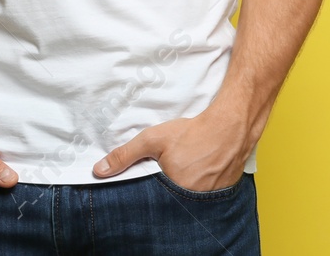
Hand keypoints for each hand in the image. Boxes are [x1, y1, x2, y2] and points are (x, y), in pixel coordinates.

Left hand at [92, 101, 254, 190]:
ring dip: (182, 190)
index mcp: (173, 191)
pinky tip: (199, 173)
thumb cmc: (192, 133)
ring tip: (185, 171)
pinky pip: (204, 197)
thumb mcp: (153, 139)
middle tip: (170, 171)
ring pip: (187, 200)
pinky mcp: (221, 195)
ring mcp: (208, 201)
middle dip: (164, 192)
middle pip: (169, 202)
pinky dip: (199, 188)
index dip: (146, 192)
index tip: (147, 181)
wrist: (231, 126)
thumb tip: (98, 171)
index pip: (150, 201)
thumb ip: (125, 155)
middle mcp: (192, 202)